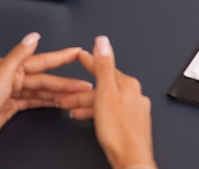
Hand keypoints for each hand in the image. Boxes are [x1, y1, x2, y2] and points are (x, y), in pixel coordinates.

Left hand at [0, 32, 92, 149]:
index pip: (42, 60)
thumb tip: (32, 37)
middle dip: (66, 81)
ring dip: (59, 93)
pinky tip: (57, 102)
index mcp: (11, 67)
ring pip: (41, 91)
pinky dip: (47, 102)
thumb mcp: (1, 75)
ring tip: (77, 94)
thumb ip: (19, 55)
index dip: (60, 56)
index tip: (76, 52)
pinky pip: (34, 101)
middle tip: (85, 83)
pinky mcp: (11, 106)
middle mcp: (12, 77)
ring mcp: (12, 92)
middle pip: (45, 79)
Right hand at [57, 36, 156, 168]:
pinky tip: (88, 117)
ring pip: (104, 100)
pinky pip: (109, 110)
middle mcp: (133, 94)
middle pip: (102, 86)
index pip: (103, 67)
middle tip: (64, 95)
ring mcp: (133, 108)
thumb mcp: (105, 93)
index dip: (88, 61)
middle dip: (81, 90)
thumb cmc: (119, 131)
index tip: (79, 55)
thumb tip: (102, 42)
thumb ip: (103, 66)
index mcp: (127, 84)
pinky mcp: (131, 122)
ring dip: (86, 103)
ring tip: (71, 109)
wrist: (131, 160)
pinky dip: (96, 112)